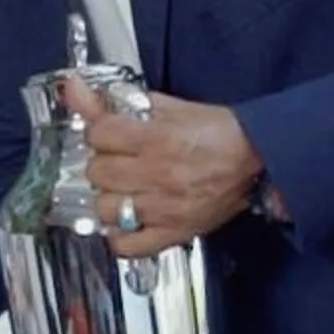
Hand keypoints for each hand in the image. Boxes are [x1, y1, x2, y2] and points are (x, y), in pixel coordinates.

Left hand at [66, 80, 264, 257]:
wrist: (258, 159)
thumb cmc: (218, 133)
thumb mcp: (171, 107)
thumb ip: (119, 101)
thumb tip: (76, 88)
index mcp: (157, 139)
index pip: (99, 135)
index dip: (101, 132)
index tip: (110, 133)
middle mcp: (157, 175)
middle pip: (98, 172)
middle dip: (104, 163)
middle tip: (119, 160)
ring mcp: (164, 208)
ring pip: (105, 208)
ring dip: (109, 197)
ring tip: (124, 188)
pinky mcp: (173, 233)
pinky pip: (128, 245)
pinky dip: (120, 235)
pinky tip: (127, 219)